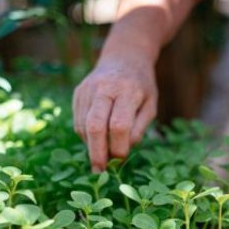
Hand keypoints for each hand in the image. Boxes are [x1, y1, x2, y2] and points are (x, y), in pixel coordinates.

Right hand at [73, 53, 156, 171]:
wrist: (124, 56)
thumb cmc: (141, 86)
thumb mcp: (150, 105)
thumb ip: (138, 129)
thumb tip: (122, 152)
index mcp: (127, 90)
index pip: (119, 125)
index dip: (118, 147)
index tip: (121, 161)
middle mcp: (104, 87)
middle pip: (95, 126)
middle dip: (97, 152)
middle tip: (100, 171)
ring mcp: (88, 88)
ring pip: (83, 126)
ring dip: (91, 146)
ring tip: (101, 155)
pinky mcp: (78, 92)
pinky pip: (78, 121)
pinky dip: (86, 136)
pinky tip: (96, 140)